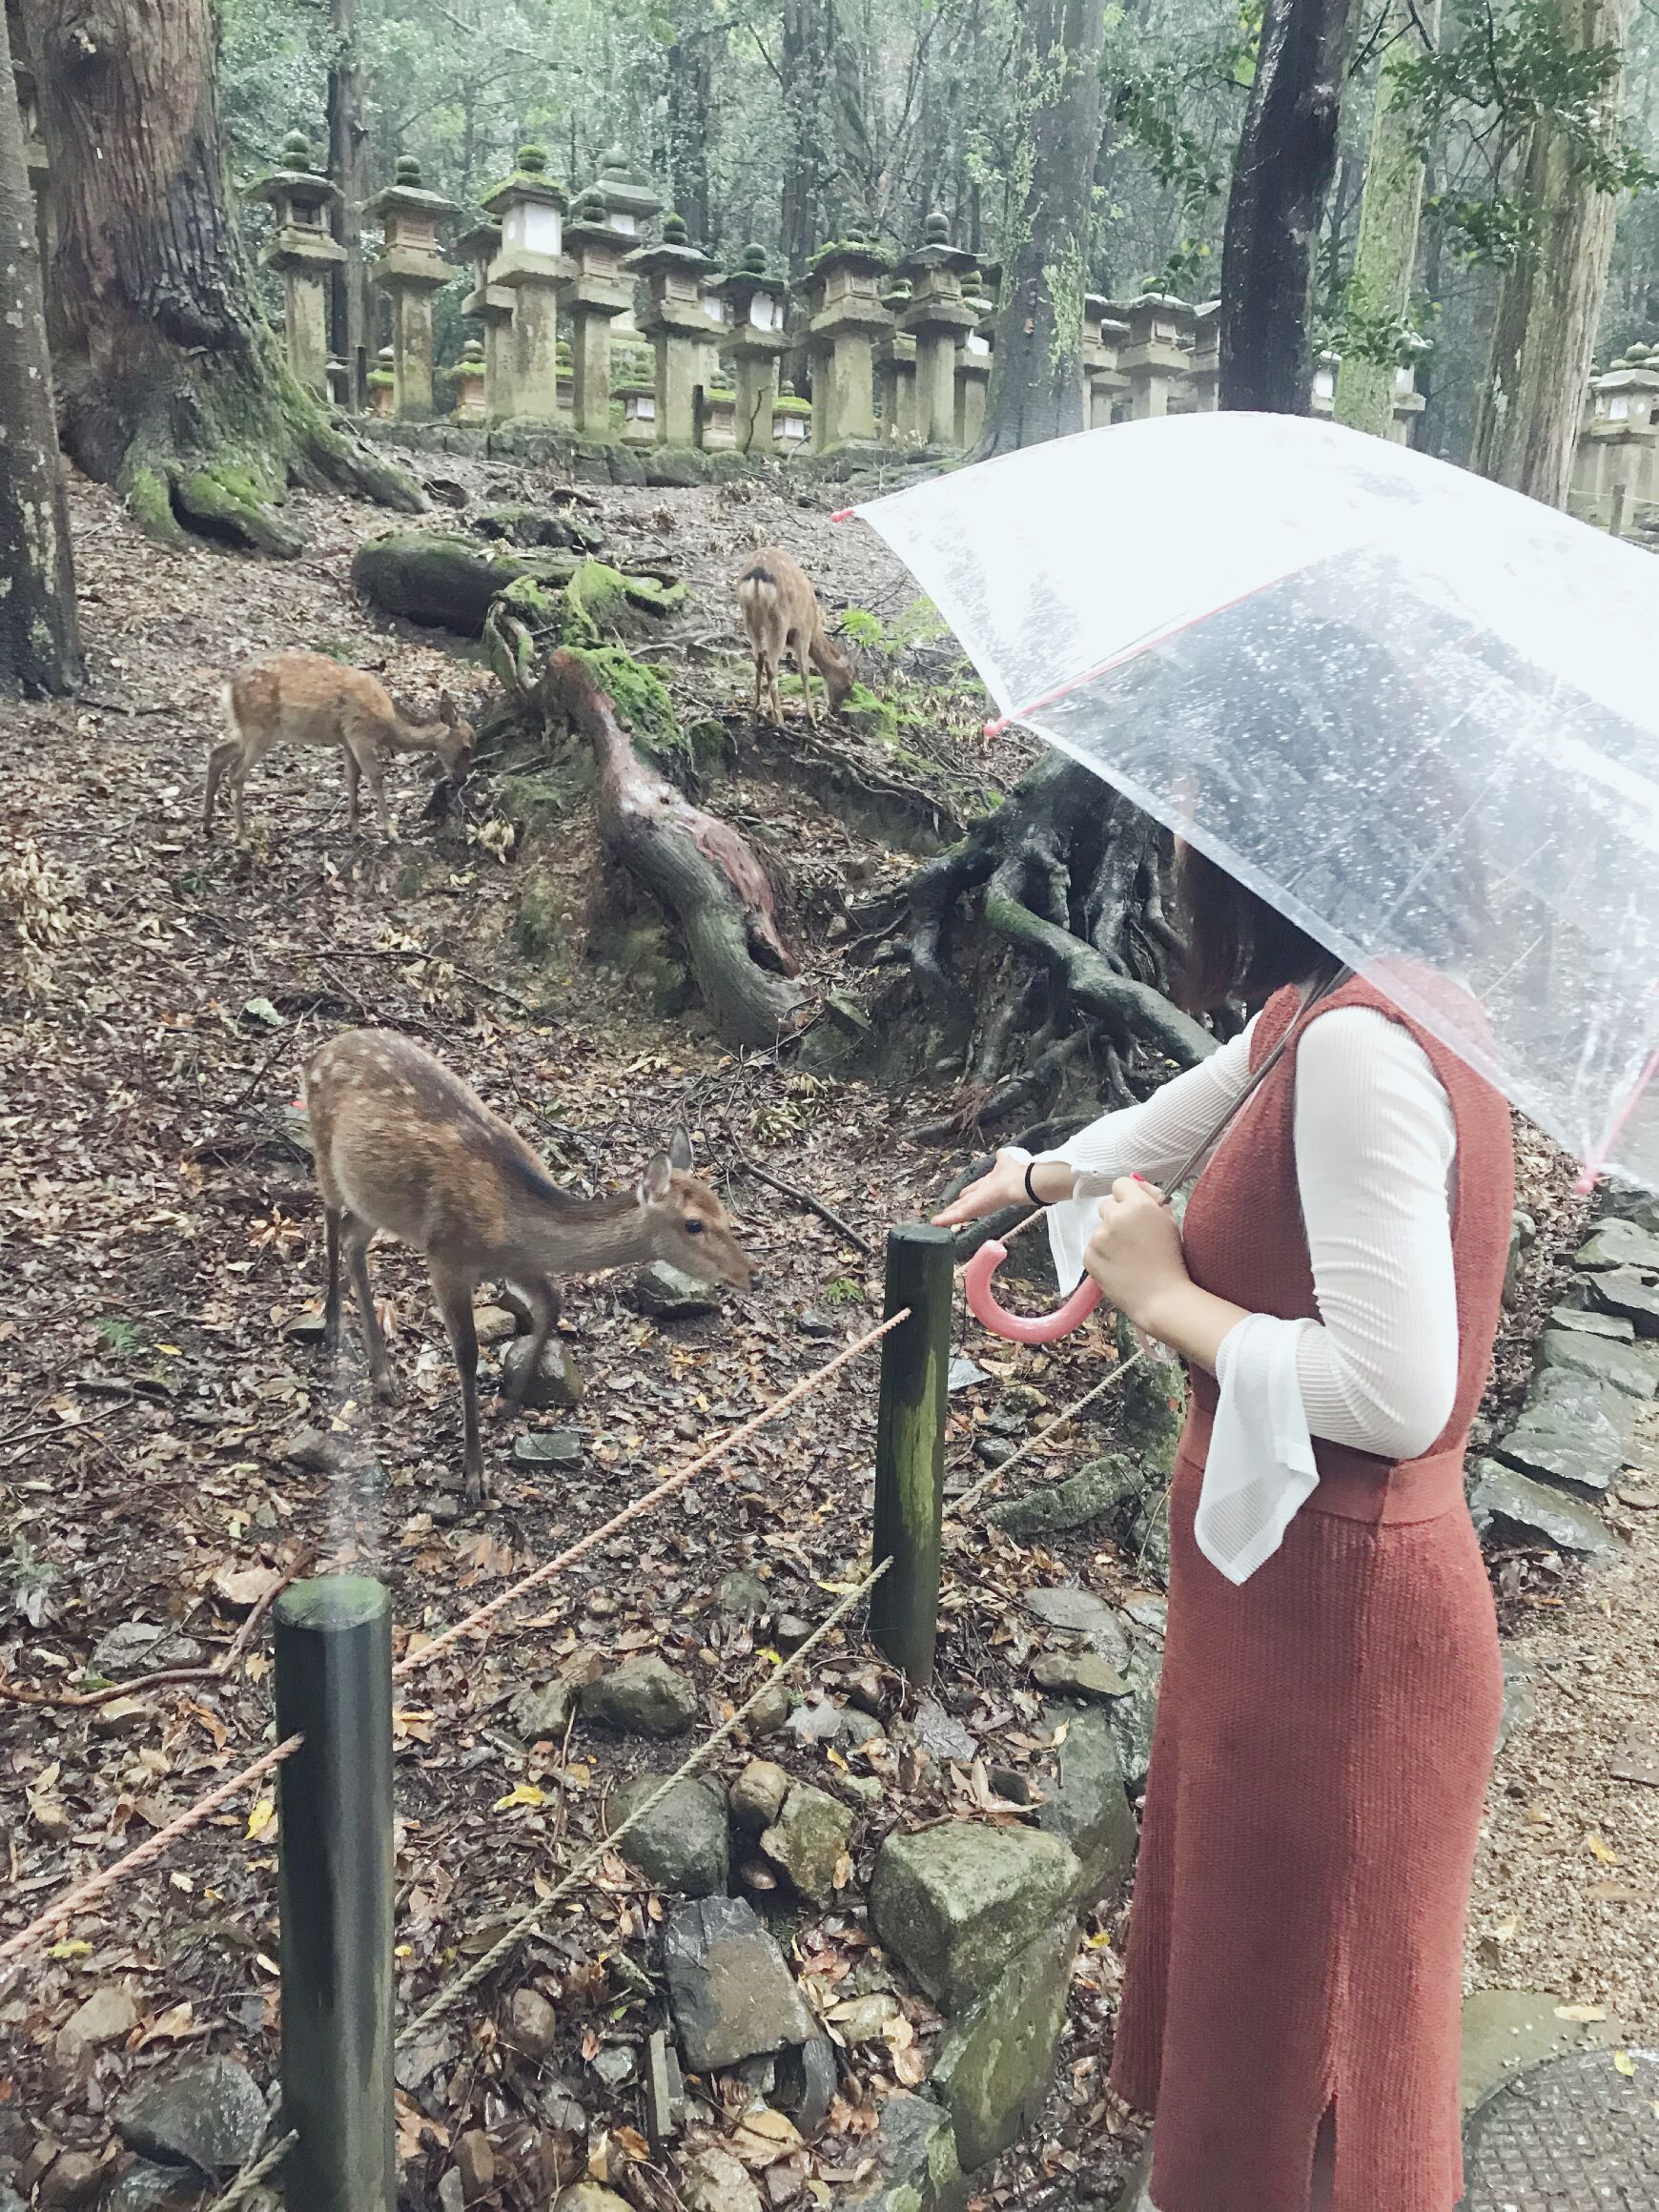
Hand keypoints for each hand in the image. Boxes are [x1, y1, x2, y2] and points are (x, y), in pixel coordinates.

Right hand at [933, 1149, 1070, 1226]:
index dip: (967, 1195)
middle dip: (956, 1207)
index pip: (975, 1192)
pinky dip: (945, 1219)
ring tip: (936, 1221)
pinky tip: (934, 1222)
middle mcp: (981, 1196)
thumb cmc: (1015, 1172)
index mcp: (988, 1185)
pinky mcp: (972, 1210)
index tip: (960, 1197)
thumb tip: (1000, 1153)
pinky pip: (956, 1215)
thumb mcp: (1005, 1161)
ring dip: (947, 1216)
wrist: (1021, 1184)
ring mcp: (976, 1205)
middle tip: (946, 1213)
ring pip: (959, 1211)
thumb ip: (1002, 1159)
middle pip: (965, 1203)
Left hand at [1083, 1176, 1191, 1332]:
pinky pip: (1093, 1248)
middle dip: (1118, 1216)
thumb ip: (1152, 1200)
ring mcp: (1098, 1237)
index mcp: (1137, 1205)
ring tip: (1129, 1257)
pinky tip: (1119, 1267)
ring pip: (1100, 1228)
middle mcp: (1114, 1217)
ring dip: (1110, 1237)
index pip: (1121, 1184)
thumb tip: (1138, 1186)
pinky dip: (1103, 1255)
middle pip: (1107, 1205)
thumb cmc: (1172, 1261)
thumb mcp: (1170, 1222)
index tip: (1135, 1209)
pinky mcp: (1088, 1256)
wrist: (1162, 1298)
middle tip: (1133, 1236)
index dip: (1129, 1196)